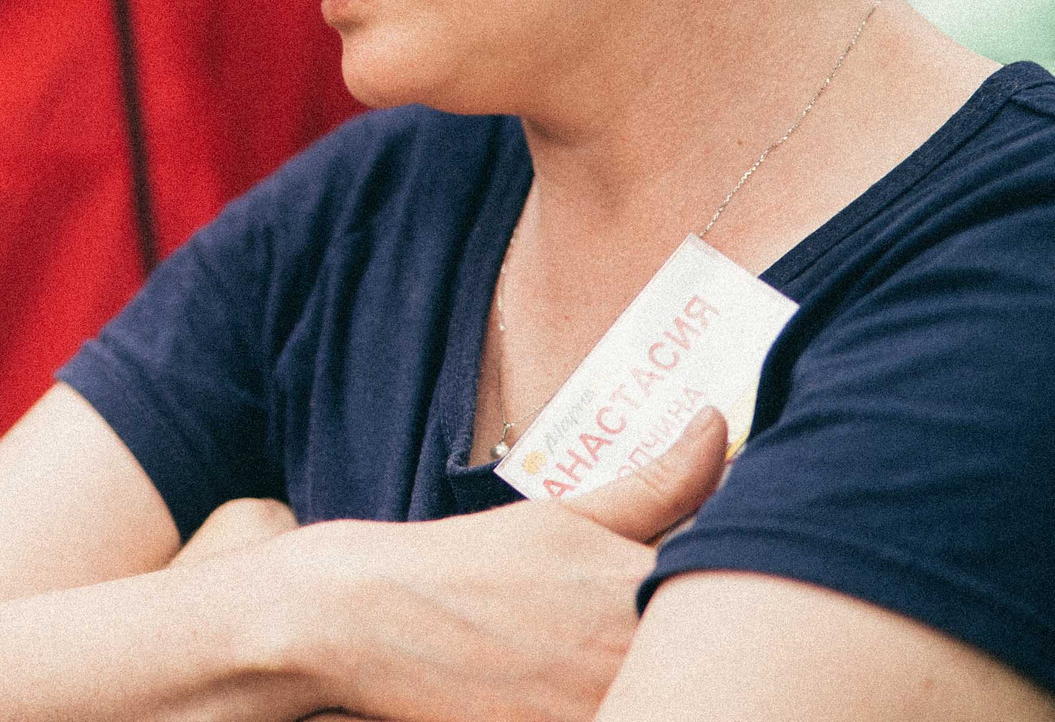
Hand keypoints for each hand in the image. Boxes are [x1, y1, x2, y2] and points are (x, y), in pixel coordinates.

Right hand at [250, 408, 726, 721]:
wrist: (362, 621)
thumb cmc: (466, 567)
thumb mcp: (562, 517)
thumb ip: (658, 484)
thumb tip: (716, 423)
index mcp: (643, 592)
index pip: (746, 598)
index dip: (753, 606)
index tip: (751, 597)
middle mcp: (631, 659)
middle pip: (713, 662)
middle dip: (714, 653)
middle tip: (672, 639)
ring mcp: (601, 711)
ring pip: (671, 696)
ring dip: (672, 686)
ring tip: (628, 662)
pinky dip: (630, 707)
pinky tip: (579, 687)